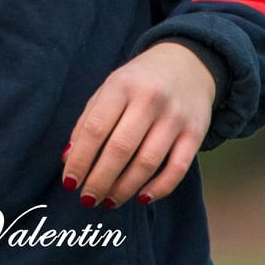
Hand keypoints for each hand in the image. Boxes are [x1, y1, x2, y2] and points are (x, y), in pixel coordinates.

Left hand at [61, 41, 214, 208]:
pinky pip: (177, 168)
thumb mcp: (110, 89)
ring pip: (147, 162)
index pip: (95, 128)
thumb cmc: (138, 82)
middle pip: (120, 148)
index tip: (69, 183)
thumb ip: (88, 121)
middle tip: (88, 199)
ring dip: (124, 188)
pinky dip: (159, 188)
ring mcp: (175, 116)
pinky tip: (141, 198)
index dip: (80, 159)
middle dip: (100, 180)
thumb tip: (69, 160)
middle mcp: (149, 99)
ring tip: (109, 201)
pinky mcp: (196, 132)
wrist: (187, 64)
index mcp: (121, 85)